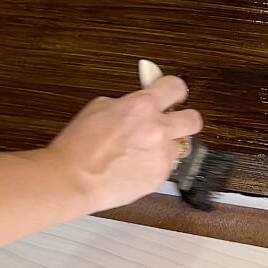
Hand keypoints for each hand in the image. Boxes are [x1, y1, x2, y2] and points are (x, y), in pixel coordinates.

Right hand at [38, 74, 203, 215]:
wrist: (73, 179)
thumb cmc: (79, 145)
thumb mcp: (100, 107)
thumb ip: (128, 102)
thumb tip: (141, 99)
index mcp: (142, 105)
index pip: (176, 87)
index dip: (175, 90)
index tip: (173, 94)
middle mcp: (158, 128)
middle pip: (194, 119)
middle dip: (184, 120)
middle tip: (171, 124)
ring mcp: (162, 155)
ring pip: (182, 146)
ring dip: (169, 146)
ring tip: (147, 150)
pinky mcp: (160, 177)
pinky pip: (168, 167)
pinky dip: (156, 165)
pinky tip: (136, 167)